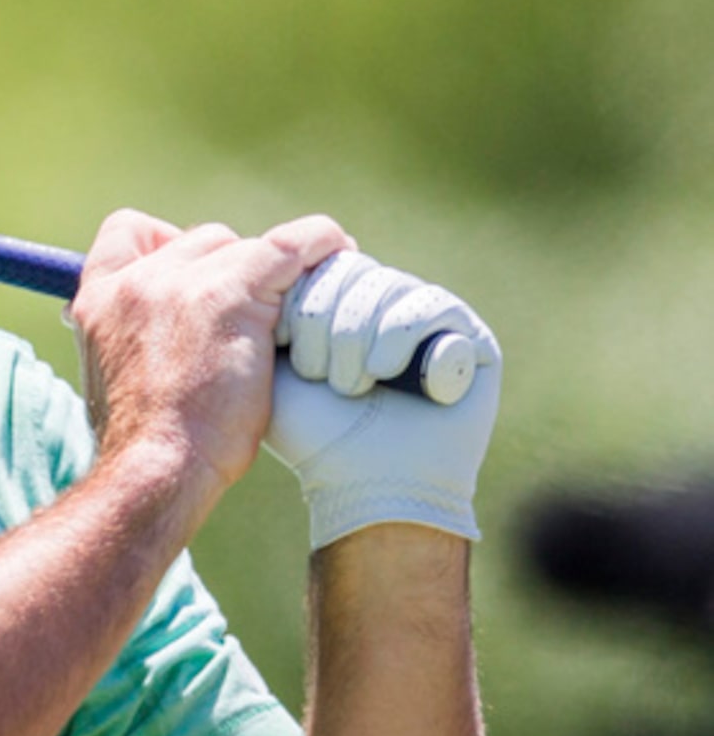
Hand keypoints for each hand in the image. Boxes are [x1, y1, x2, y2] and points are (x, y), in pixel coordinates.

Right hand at [71, 209, 353, 494]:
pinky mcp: (231, 293)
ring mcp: (181, 282)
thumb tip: (168, 340)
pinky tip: (340, 255)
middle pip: (202, 242)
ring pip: (246, 248)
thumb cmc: (147, 444)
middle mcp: (134, 280)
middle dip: (232, 270)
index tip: (196, 276)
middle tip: (258, 316)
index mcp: (98, 300)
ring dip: (274, 274)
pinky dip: (321, 245)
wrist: (157, 466)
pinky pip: (291, 246)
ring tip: (298, 309)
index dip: (167, 243)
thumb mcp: (117, 380)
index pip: (127, 233)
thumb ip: (135, 341)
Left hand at [265, 252, 501, 547]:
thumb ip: (268, 309)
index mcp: (338, 304)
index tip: (283, 346)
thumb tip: (269, 253)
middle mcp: (384, 304)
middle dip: (322, 324)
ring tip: (353, 386)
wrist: (364, 483)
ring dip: (356, 341)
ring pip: (383, 285)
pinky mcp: (468, 335)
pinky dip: (398, 338)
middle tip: (319, 376)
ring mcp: (428, 316)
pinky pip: (428, 303)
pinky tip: (386, 374)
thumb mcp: (272, 364)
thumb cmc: (313, 433)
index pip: (315, 261)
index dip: (299, 301)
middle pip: (348, 268)